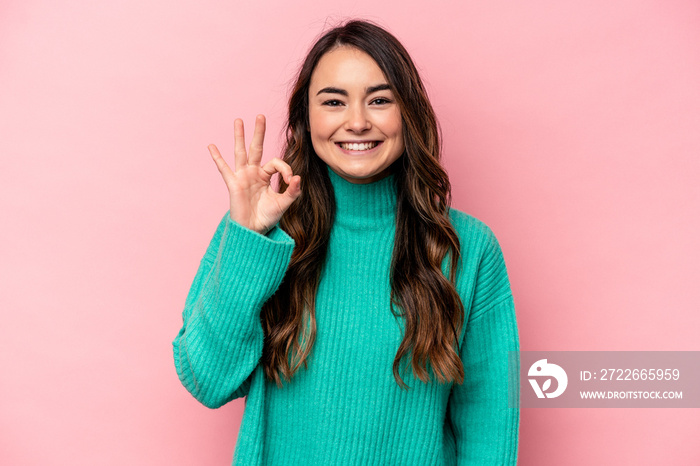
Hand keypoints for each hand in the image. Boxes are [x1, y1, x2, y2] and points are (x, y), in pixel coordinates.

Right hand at [208, 114, 301, 234]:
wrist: (254, 231)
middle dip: (259, 132)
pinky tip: (211, 146)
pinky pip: (224, 169)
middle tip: (260, 115)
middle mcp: (254, 173)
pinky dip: (217, 158)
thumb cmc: (268, 217)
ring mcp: (243, 177)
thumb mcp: (284, 204)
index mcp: (266, 176)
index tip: (290, 180)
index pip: (276, 163)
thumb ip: (292, 191)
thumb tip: (298, 177)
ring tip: (238, 120)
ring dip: (239, 136)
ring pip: (241, 152)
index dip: (285, 168)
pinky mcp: (234, 184)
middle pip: (256, 148)